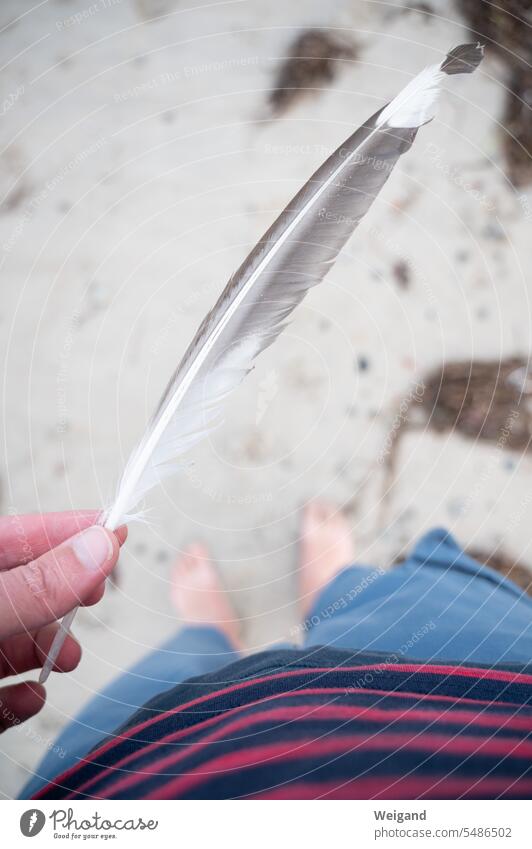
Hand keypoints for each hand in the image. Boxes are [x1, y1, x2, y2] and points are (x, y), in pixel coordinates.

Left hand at [0, 511, 125, 731]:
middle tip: (98, 591)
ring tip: (69, 657)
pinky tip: (28, 697)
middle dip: (64, 594)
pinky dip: (18, 697)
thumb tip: (97, 548)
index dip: (66, 528)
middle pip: (22, 586)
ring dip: (47, 649)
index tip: (112, 527)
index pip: (18, 534)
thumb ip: (37, 586)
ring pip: (12, 639)